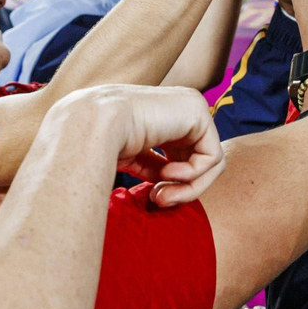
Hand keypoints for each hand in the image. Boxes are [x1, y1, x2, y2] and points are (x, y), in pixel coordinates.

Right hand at [59, 84, 225, 206]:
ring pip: (211, 163)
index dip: (174, 184)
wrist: (94, 126)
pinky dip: (193, 175)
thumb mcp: (135, 159)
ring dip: (189, 188)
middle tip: (160, 201)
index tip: (153, 196)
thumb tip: (171, 188)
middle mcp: (182, 110)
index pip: (185, 158)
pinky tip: (167, 173)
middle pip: (202, 162)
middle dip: (184, 189)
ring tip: (162, 194)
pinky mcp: (199, 113)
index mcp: (165, 119)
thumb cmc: (104, 144)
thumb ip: (157, 168)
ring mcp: (192, 108)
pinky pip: (213, 157)